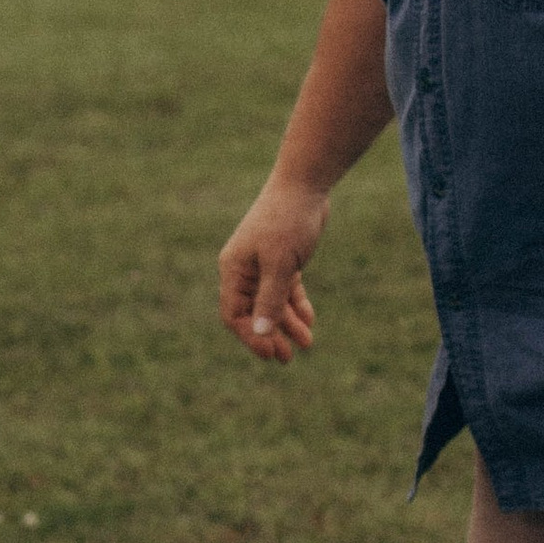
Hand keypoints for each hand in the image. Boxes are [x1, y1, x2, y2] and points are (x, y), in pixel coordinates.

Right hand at [219, 173, 327, 363]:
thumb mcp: (280, 265)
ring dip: (288, 324)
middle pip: (253, 313)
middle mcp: (244, 269)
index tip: (270, 353)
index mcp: (234, 270)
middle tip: (287, 359)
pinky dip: (297, 305)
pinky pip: (286, 290)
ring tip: (306, 344)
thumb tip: (260, 334)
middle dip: (270, 336)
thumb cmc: (288, 221)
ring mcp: (263, 264)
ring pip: (272, 303)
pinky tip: (309, 321)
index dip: (250, 336)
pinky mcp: (282, 259)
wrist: (305, 183)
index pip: (234, 314)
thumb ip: (270, 300)